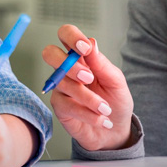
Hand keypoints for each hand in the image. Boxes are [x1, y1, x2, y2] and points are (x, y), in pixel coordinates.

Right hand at [41, 24, 133, 150]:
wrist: (115, 131)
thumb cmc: (115, 101)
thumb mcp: (116, 82)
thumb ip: (102, 63)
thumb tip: (91, 43)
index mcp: (82, 57)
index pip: (66, 35)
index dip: (71, 36)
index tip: (85, 48)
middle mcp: (67, 69)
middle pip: (50, 53)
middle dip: (69, 65)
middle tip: (88, 78)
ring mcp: (61, 88)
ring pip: (62, 83)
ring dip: (88, 97)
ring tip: (105, 109)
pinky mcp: (59, 107)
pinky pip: (67, 105)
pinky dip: (87, 113)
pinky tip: (100, 119)